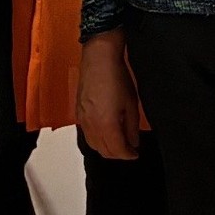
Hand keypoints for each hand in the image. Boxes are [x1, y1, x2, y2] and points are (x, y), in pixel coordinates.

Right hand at [78, 31, 142, 159]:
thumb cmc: (116, 77)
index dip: (128, 155)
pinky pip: (86, 134)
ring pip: (93, 144)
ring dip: (106, 148)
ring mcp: (82, 120)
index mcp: (106, 124)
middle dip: (117, 154)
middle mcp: (91, 125)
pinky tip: (105, 133)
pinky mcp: (78, 113)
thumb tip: (133, 142)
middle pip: (103, 150)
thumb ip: (131, 127)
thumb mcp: (131, 103)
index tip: (136, 153)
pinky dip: (96, 140)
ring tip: (119, 143)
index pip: (117, 150)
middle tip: (129, 150)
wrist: (99, 59)